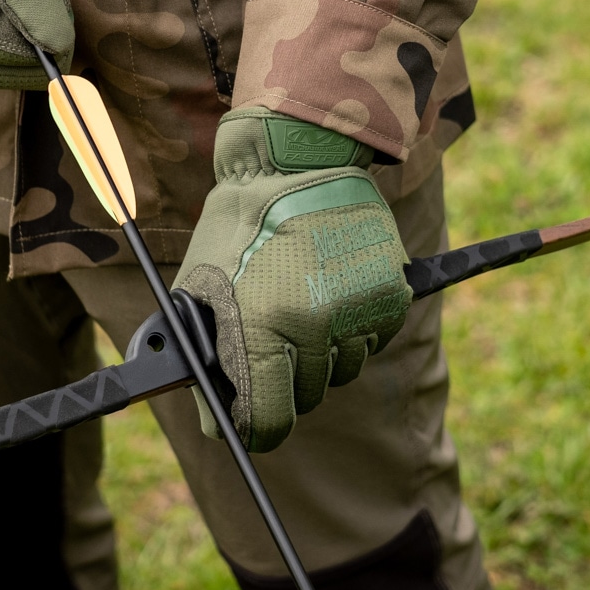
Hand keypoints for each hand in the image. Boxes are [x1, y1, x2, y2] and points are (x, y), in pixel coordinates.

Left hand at [174, 108, 412, 451]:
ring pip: (341, 371)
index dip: (255, 428)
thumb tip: (211, 418)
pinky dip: (353, 327)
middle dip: (285, 378)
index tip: (251, 422)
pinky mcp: (390, 296)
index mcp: (258, 328)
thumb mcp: (199, 287)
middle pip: (305, 398)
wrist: (296, 161)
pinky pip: (370, 341)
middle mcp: (313, 327)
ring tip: (302, 299)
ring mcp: (357, 312)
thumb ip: (204, 357)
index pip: (266, 421)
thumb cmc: (238, 226)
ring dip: (322, 353)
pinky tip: (332, 288)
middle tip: (273, 334)